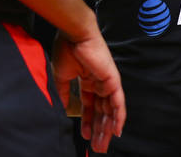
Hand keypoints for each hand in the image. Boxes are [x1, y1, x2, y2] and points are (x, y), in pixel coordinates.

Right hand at [52, 33, 125, 152]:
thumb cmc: (66, 50)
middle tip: (97, 147)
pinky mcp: (113, 81)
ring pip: (110, 111)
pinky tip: (116, 131)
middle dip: (98, 131)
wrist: (74, 35)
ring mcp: (107, 83)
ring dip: (106, 129)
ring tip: (102, 145)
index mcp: (87, 81)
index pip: (90, 107)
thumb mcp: (61, 77)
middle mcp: (99, 84)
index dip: (87, 121)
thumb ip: (65, 94)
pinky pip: (118, 103)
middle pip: (101, 112)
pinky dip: (118, 118)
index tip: (85, 136)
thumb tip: (65, 109)